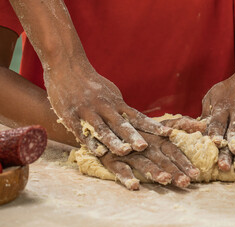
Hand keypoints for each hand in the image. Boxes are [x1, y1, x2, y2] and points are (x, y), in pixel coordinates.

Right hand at [44, 62, 170, 156]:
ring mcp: (87, 111)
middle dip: (133, 136)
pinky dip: (90, 142)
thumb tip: (139, 121)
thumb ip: (122, 108)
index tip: (169, 134)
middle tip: (144, 146)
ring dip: (113, 141)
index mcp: (116, 102)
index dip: (153, 126)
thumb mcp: (111, 93)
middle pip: (121, 124)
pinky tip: (98, 152)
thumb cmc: (91, 83)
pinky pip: (81, 131)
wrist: (66, 66)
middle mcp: (105, 106)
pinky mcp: (70, 116)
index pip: (138, 117)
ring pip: (102, 129)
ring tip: (124, 151)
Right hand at [100, 131, 199, 189]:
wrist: (105, 122)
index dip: (184, 161)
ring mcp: (127, 152)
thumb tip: (202, 125)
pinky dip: (126, 176)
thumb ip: (181, 124)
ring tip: (165, 181)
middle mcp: (144, 144)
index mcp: (156, 137)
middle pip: (161, 158)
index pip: (173, 150)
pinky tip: (134, 186)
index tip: (195, 173)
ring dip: (154, 171)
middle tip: (185, 181)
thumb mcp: (159, 124)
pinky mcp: (111, 158)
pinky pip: (118, 168)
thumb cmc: (137, 128)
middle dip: (173, 170)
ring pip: (142, 162)